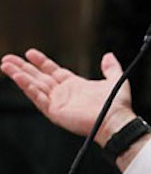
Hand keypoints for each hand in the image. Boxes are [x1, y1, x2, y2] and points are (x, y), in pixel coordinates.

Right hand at [1, 49, 135, 146]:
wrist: (116, 120)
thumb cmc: (117, 105)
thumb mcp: (115, 79)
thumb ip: (110, 67)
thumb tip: (108, 55)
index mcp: (75, 85)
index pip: (53, 71)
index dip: (41, 62)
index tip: (29, 53)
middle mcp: (63, 93)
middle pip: (38, 77)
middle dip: (23, 68)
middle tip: (7, 59)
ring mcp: (58, 102)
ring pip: (34, 86)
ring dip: (20, 76)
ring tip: (6, 65)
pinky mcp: (55, 111)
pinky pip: (39, 98)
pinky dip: (28, 88)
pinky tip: (19, 78)